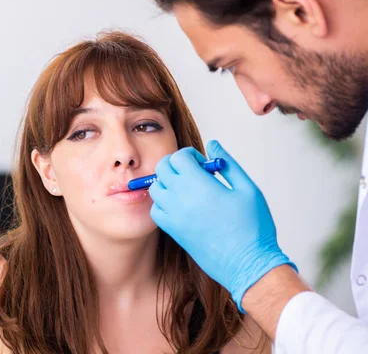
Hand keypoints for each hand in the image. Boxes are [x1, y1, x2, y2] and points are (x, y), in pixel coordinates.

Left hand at [149, 140, 296, 311]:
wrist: (248, 265)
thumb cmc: (253, 227)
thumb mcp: (248, 189)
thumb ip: (228, 164)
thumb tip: (213, 146)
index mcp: (200, 185)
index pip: (178, 157)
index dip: (189, 155)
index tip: (202, 163)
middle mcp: (182, 198)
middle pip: (162, 169)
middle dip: (175, 164)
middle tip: (192, 172)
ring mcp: (175, 216)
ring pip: (156, 188)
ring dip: (168, 182)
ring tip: (187, 188)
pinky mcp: (173, 231)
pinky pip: (156, 211)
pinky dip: (163, 203)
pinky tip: (180, 206)